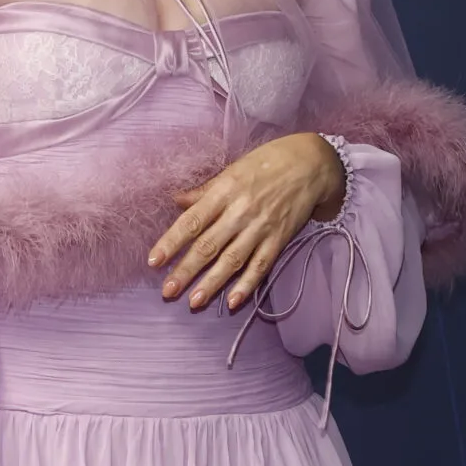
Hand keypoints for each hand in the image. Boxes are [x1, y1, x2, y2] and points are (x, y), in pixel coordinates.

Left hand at [147, 132, 347, 312]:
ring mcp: (261, 227)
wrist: (311, 164)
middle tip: (168, 291)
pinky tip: (233, 302)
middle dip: (186, 270)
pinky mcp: (279, 239)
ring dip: (212, 283)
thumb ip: (204, 191)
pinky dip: (247, 285)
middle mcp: (240, 212)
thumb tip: (177, 201)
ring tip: (194, 302)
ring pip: (232, 260)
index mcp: (224, 192)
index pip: (192, 221)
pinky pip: (261, 266)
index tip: (154, 261)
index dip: (171, 242)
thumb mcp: (232, 169)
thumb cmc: (267, 163)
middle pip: (209, 245)